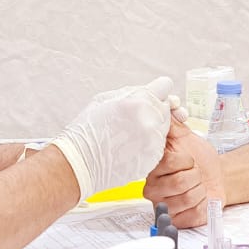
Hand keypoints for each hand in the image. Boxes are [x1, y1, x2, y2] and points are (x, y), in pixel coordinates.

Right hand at [48, 77, 172, 199]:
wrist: (82, 162)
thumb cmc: (89, 130)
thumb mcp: (105, 99)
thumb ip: (132, 92)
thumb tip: (150, 90)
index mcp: (139, 101)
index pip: (165, 86)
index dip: (157, 90)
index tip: (151, 96)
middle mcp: (150, 119)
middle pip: (166, 106)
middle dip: (154, 108)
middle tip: (135, 117)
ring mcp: (154, 140)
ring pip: (165, 126)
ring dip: (153, 126)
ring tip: (130, 133)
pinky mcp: (154, 157)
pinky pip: (159, 144)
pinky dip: (149, 143)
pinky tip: (131, 145)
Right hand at [144, 116, 224, 227]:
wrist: (216, 177)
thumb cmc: (200, 159)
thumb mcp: (186, 137)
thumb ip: (172, 122)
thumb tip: (164, 104)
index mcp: (152, 167)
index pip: (170, 162)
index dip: (186, 160)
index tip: (188, 159)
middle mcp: (153, 188)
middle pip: (180, 182)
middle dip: (196, 176)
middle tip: (194, 174)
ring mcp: (164, 206)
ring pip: (188, 198)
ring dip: (201, 190)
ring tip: (197, 187)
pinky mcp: (177, 220)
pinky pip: (194, 213)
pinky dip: (204, 205)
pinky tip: (200, 200)